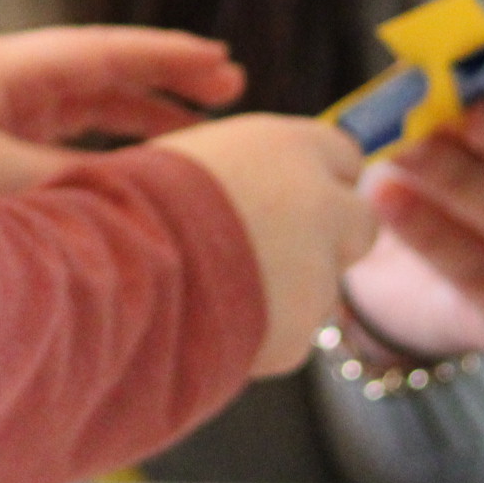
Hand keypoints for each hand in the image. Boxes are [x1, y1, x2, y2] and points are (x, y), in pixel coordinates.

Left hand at [0, 26, 245, 193]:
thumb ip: (62, 182)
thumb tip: (130, 195)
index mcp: (10, 70)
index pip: (104, 53)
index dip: (166, 57)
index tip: (220, 60)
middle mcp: (12, 80)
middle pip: (106, 70)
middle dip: (169, 79)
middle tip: (232, 87)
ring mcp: (5, 107)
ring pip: (93, 102)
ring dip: (147, 113)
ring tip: (205, 133)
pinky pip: (71, 130)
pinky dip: (112, 141)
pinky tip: (144, 163)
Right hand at [148, 114, 376, 377]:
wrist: (124, 268)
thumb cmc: (136, 201)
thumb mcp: (191, 156)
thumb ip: (241, 167)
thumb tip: (246, 180)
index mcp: (292, 146)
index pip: (344, 155)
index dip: (320, 180)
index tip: (298, 197)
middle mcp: (321, 204)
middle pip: (359, 225)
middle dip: (329, 242)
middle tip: (277, 254)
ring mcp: (318, 273)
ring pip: (322, 287)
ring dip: (290, 293)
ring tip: (222, 291)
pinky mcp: (301, 332)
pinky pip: (292, 335)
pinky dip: (265, 335)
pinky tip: (217, 323)